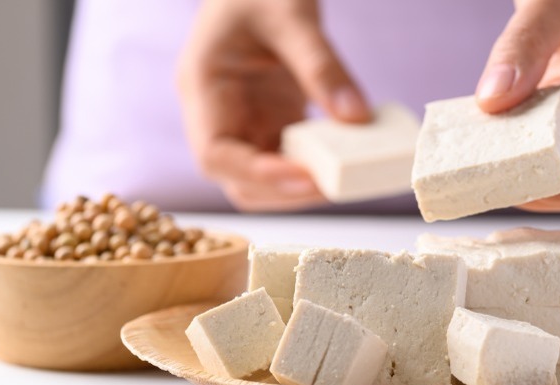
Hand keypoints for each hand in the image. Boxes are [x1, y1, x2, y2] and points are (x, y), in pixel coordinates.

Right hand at [177, 0, 369, 211]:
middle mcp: (216, 114)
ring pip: (261, 181)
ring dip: (299, 187)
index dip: (257, 175)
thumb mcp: (292, 15)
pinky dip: (314, 169)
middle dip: (283, 191)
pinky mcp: (267, 124)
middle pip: (236, 181)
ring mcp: (242, 123)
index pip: (214, 154)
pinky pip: (286, 162)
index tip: (305, 177)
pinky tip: (344, 160)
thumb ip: (322, 65)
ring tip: (344, 177)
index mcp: (203, 86)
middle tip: (334, 184)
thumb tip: (356, 118)